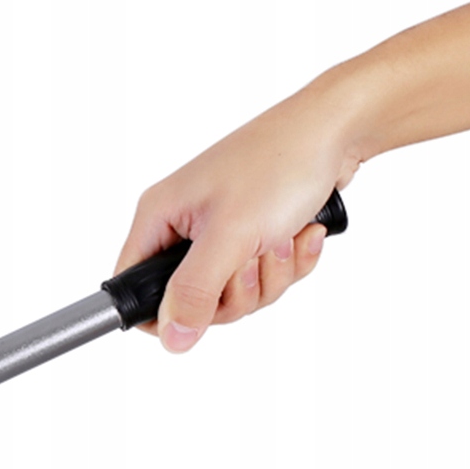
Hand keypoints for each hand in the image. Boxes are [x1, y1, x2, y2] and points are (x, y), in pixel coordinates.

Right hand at [113, 75, 369, 352]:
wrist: (336, 130)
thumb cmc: (279, 162)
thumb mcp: (231, 235)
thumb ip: (196, 291)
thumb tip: (170, 338)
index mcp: (160, 217)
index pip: (133, 284)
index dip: (161, 312)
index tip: (200, 312)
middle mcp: (184, 226)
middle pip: (193, 300)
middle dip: (237, 290)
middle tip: (254, 258)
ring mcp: (221, 231)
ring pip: (234, 292)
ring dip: (270, 275)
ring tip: (282, 236)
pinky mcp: (255, 232)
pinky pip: (265, 277)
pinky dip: (290, 262)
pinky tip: (302, 232)